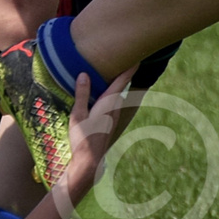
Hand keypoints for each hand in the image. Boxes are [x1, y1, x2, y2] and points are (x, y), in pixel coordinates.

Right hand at [57, 68, 133, 202]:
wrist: (90, 161)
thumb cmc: (83, 138)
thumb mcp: (78, 115)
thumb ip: (81, 94)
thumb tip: (84, 74)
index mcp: (108, 103)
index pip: (121, 81)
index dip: (130, 68)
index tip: (139, 56)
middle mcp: (114, 107)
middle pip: (121, 85)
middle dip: (124, 71)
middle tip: (126, 56)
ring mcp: (113, 114)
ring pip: (117, 93)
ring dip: (118, 81)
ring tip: (115, 68)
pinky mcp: (109, 120)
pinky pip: (113, 100)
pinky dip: (112, 90)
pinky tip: (104, 90)